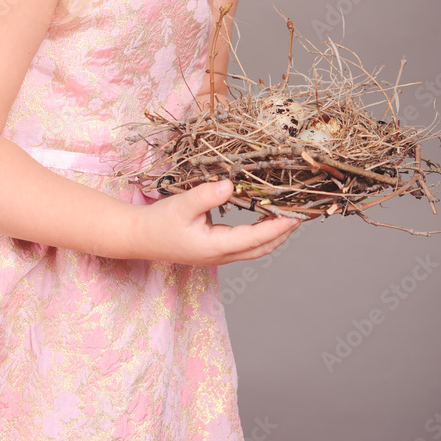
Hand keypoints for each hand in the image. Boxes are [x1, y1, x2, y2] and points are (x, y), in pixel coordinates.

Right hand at [130, 179, 302, 265]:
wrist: (139, 237)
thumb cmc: (158, 222)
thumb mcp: (180, 206)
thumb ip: (205, 195)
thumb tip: (230, 185)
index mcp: (214, 247)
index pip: (254, 239)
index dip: (277, 228)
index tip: (296, 217)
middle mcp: (220, 255)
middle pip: (261, 249)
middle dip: (283, 234)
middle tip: (302, 216)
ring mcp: (217, 255)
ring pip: (254, 249)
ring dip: (273, 235)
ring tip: (289, 218)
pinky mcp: (214, 249)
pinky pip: (244, 244)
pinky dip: (259, 234)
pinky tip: (262, 219)